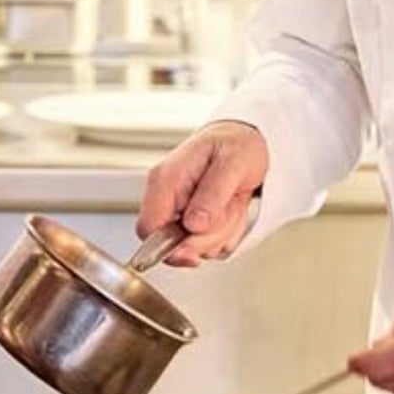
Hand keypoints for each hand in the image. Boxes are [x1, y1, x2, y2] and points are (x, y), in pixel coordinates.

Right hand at [136, 120, 267, 266]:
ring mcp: (180, 210)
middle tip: (229, 208)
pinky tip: (230, 210)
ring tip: (231, 203)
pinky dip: (225, 233)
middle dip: (208, 237)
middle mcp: (167, 196)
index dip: (168, 248)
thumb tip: (193, 225)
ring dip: (221, 233)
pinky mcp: (193, 221)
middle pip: (173, 244)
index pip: (148, 228)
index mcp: (165, 179)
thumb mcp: (232, 164)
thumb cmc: (236, 145)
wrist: (245, 140)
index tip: (195, 253)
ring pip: (194, 247)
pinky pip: (208, 244)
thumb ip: (212, 194)